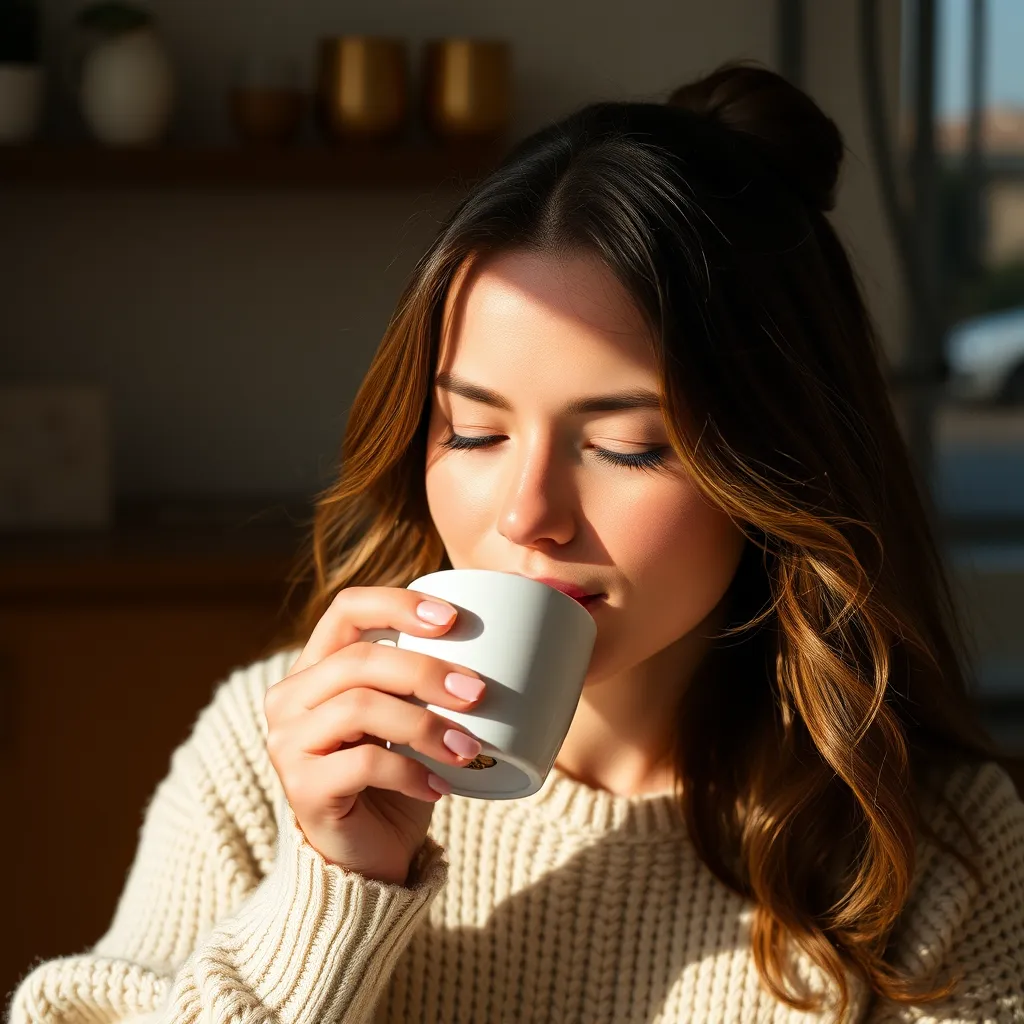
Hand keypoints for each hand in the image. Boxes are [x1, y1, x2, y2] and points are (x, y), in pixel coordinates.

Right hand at [264, 586, 486, 884]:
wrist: (366, 859)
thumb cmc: (395, 777)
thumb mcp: (407, 719)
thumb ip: (424, 683)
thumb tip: (502, 641)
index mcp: (315, 668)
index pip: (347, 609)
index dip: (398, 605)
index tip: (453, 620)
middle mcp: (290, 699)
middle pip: (359, 660)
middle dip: (426, 671)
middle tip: (478, 693)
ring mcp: (288, 743)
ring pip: (360, 707)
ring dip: (425, 725)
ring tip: (468, 748)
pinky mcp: (302, 789)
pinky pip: (364, 764)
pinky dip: (412, 772)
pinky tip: (441, 786)